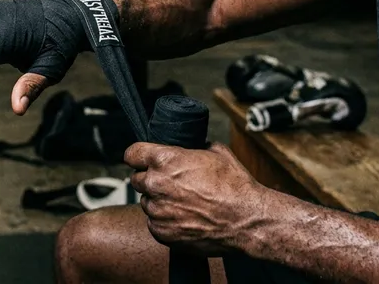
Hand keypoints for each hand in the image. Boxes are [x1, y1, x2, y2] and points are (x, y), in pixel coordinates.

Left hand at [125, 142, 263, 255]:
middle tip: (170, 184)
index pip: (131, 154)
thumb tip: (190, 146)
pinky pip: (154, 223)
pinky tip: (184, 218)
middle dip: (150, 179)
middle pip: (136, 179)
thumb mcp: (216, 152)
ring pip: (146, 202)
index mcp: (165, 160)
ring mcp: (157, 211)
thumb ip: (194, 147)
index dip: (138, 156)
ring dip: (158, 201)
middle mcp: (156, 185)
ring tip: (182, 203)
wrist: (246, 220)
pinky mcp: (161, 233)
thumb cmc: (234, 186)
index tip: (142, 160)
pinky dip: (164, 221)